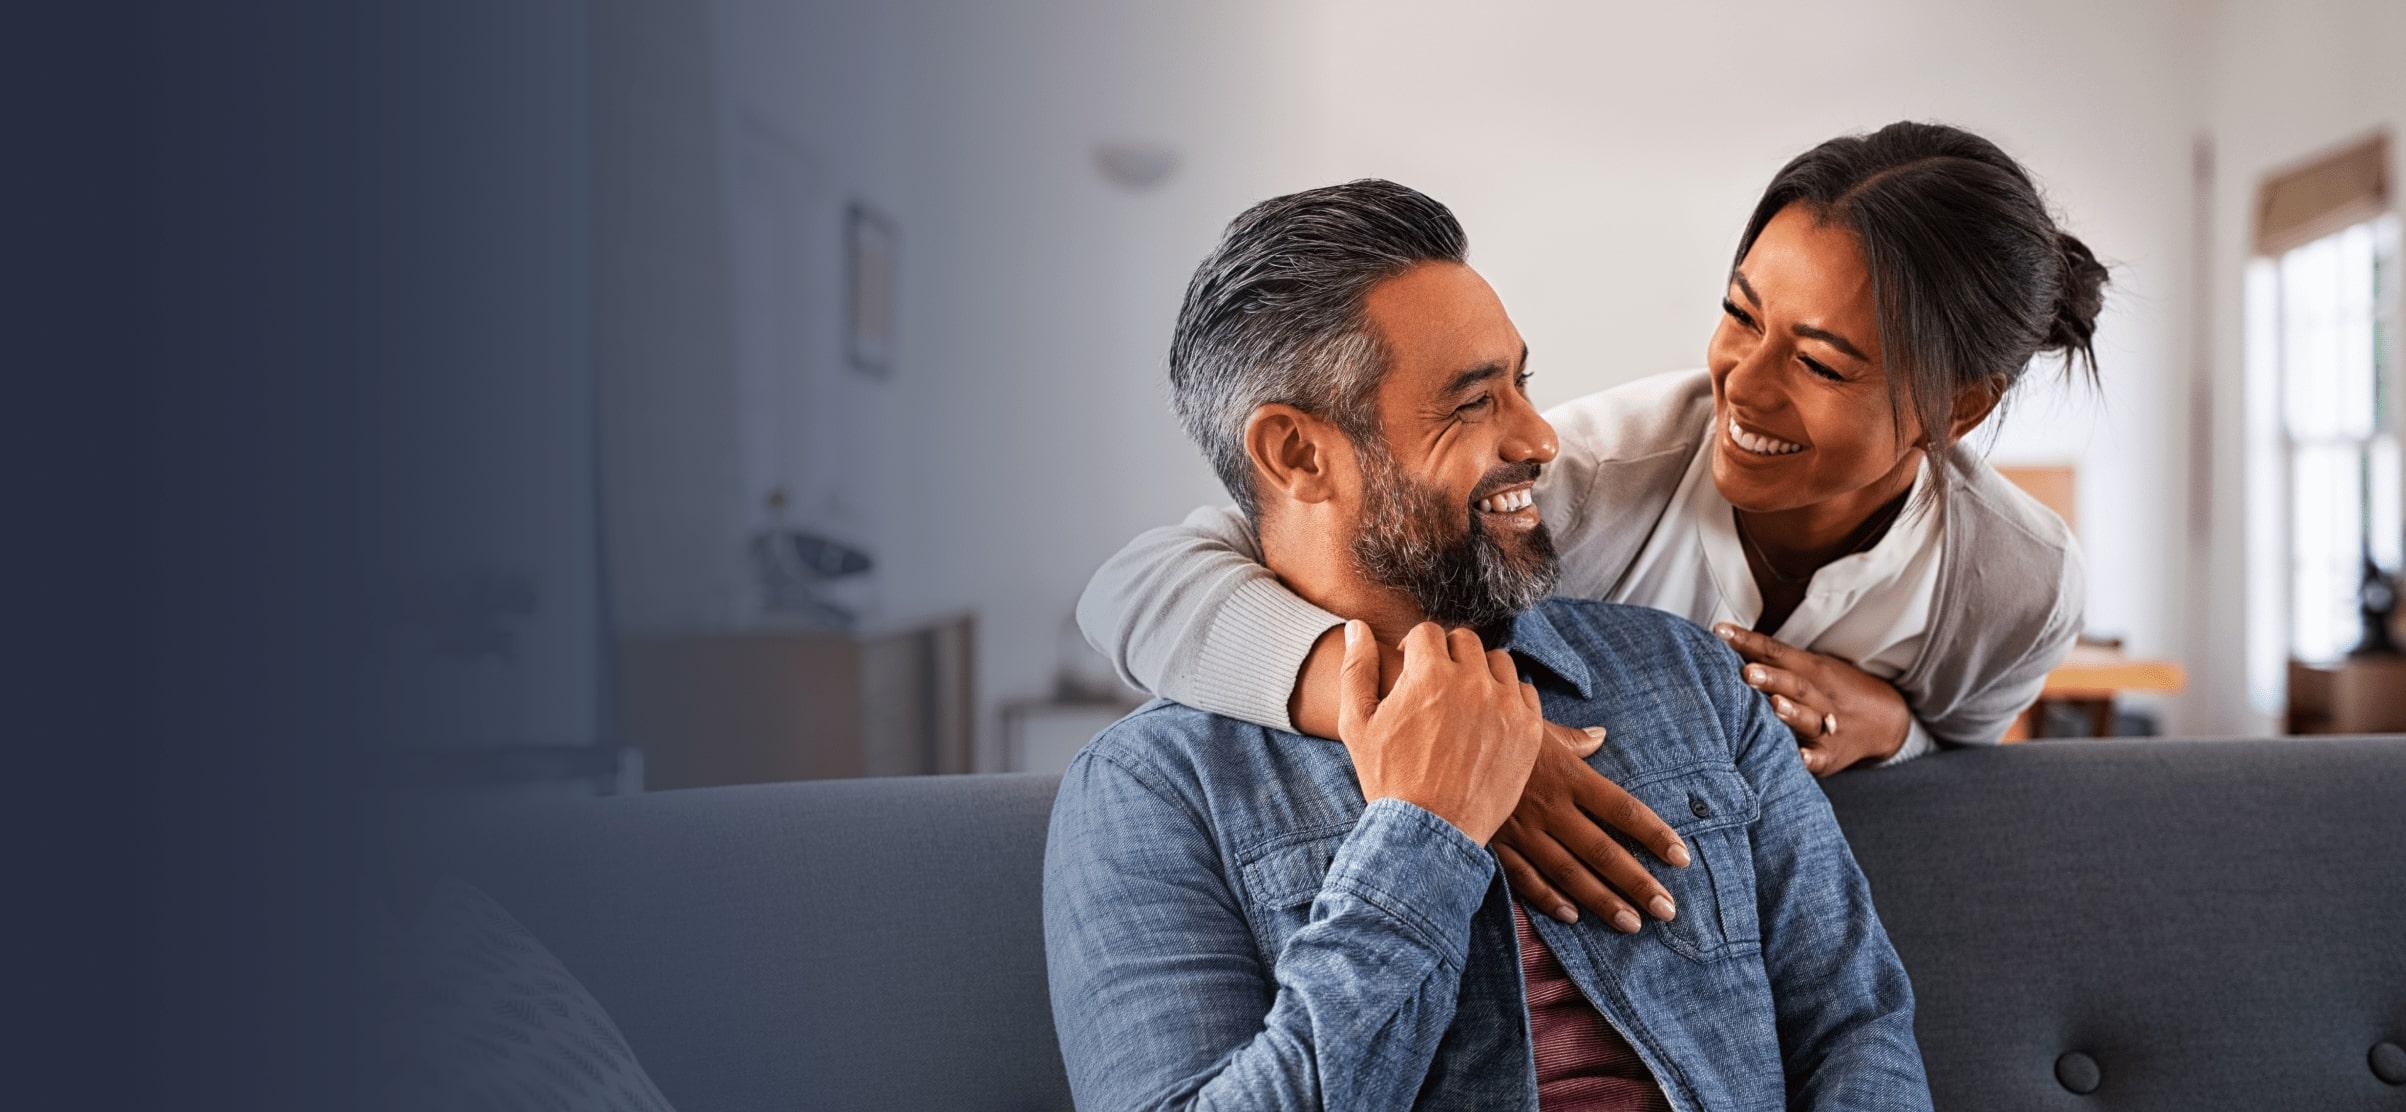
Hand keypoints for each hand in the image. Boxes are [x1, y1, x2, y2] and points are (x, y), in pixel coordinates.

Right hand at [1336, 620, 1546, 844]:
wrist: (1430, 831)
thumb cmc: (1388, 778)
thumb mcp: (1357, 723)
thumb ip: (1357, 668)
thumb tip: (1357, 627)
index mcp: (1428, 673)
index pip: (1428, 632)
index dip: (1415, 649)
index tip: (1412, 670)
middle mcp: (1471, 681)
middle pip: (1465, 641)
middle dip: (1448, 656)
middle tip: (1437, 686)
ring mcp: (1505, 705)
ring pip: (1499, 662)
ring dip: (1481, 672)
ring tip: (1465, 700)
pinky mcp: (1529, 730)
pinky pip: (1524, 692)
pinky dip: (1508, 698)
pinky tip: (1490, 718)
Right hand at [1492, 741, 1692, 930]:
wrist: (1438, 739)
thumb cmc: (1492, 729)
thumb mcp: (1535, 726)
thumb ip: (1573, 739)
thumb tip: (1601, 736)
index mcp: (1567, 776)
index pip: (1623, 809)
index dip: (1654, 834)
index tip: (1681, 857)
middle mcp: (1551, 807)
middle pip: (1603, 850)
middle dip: (1638, 883)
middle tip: (1667, 910)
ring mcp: (1522, 829)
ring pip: (1570, 872)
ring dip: (1602, 901)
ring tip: (1631, 923)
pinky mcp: (1496, 843)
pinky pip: (1525, 877)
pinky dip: (1548, 899)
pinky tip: (1572, 916)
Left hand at [1712, 624, 1911, 776]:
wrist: (1885, 720)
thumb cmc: (1831, 690)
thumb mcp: (1810, 668)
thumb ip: (1773, 659)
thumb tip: (1725, 640)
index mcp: (1811, 669)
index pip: (1776, 652)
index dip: (1748, 641)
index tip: (1720, 632)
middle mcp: (1820, 695)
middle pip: (1794, 684)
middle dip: (1771, 678)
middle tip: (1746, 672)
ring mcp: (1827, 726)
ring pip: (1809, 718)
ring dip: (1791, 713)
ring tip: (1774, 706)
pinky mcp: (1830, 755)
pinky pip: (1820, 757)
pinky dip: (1810, 758)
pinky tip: (1799, 758)